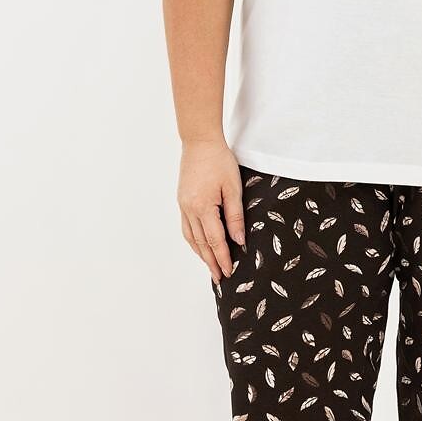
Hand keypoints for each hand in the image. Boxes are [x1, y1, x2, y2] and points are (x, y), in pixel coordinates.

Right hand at [177, 137, 245, 283]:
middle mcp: (189, 209)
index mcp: (203, 207)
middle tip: (220, 279)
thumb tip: (239, 240)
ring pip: (191, 237)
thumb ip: (235, 215)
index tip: (229, 272)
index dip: (223, 258)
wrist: (199, 142)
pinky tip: (200, 246)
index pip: (215, 240)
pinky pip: (186, 227)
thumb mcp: (233, 187)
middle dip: (211, 262)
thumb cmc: (220, 161)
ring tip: (210, 267)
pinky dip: (193, 241)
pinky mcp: (182, 201)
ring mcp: (183, 205)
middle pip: (201, 243)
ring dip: (201, 254)